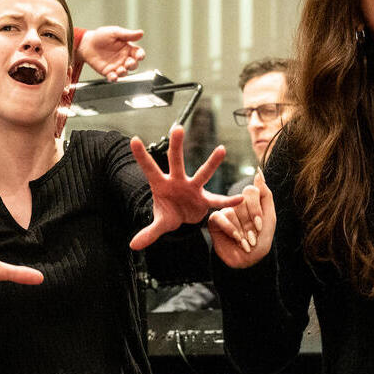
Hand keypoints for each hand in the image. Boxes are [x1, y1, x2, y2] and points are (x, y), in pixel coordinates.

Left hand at [76, 26, 144, 80]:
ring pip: (125, 72)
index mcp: (127, 48)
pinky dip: (114, 78)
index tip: (139, 56)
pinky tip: (113, 76)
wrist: (86, 44)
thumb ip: (128, 34)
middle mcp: (123, 58)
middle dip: (133, 65)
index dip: (140, 55)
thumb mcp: (115, 32)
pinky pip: (113, 77)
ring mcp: (116, 66)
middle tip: (129, 63)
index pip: (138, 53)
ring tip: (120, 70)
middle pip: (133, 65)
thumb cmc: (100, 36)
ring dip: (124, 72)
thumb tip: (141, 33)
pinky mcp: (108, 72)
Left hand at [129, 125, 242, 249]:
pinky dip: (228, 201)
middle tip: (177, 127)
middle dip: (176, 146)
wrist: (184, 217)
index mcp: (161, 184)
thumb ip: (148, 233)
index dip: (141, 156)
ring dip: (212, 163)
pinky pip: (217, 200)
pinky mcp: (205, 199)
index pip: (149, 168)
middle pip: (176, 161)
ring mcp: (193, 188)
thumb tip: (133, 246)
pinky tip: (240, 198)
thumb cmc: (169, 213)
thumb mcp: (158, 223)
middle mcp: (178, 181)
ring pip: (202, 174)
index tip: (134, 140)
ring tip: (222, 149)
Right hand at [208, 169, 275, 267]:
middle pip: (242, 201)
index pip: (252, 191)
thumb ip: (265, 194)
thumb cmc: (260, 241)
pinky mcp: (214, 221)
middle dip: (249, 222)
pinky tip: (236, 239)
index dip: (256, 210)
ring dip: (241, 230)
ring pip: (232, 211)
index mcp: (252, 202)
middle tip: (253, 236)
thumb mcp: (269, 217)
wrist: (248, 261)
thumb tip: (258, 172)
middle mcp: (238, 204)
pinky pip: (221, 217)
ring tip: (244, 242)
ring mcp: (226, 211)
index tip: (260, 226)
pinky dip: (230, 229)